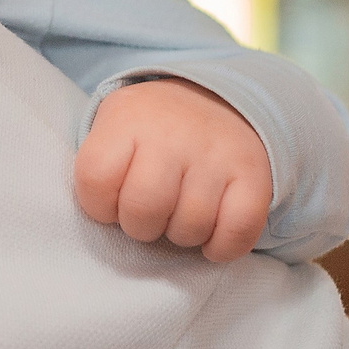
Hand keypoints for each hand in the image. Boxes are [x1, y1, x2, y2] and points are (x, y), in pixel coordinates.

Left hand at [75, 80, 272, 261]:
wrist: (219, 100)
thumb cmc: (152, 131)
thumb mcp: (114, 125)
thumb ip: (98, 166)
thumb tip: (101, 217)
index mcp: (127, 120)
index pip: (95, 179)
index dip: (98, 204)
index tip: (112, 198)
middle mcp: (172, 134)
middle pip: (143, 210)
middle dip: (140, 226)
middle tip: (149, 212)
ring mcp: (215, 154)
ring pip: (189, 227)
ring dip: (181, 235)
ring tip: (179, 213)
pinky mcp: (254, 175)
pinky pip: (236, 232)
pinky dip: (222, 247)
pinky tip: (211, 236)